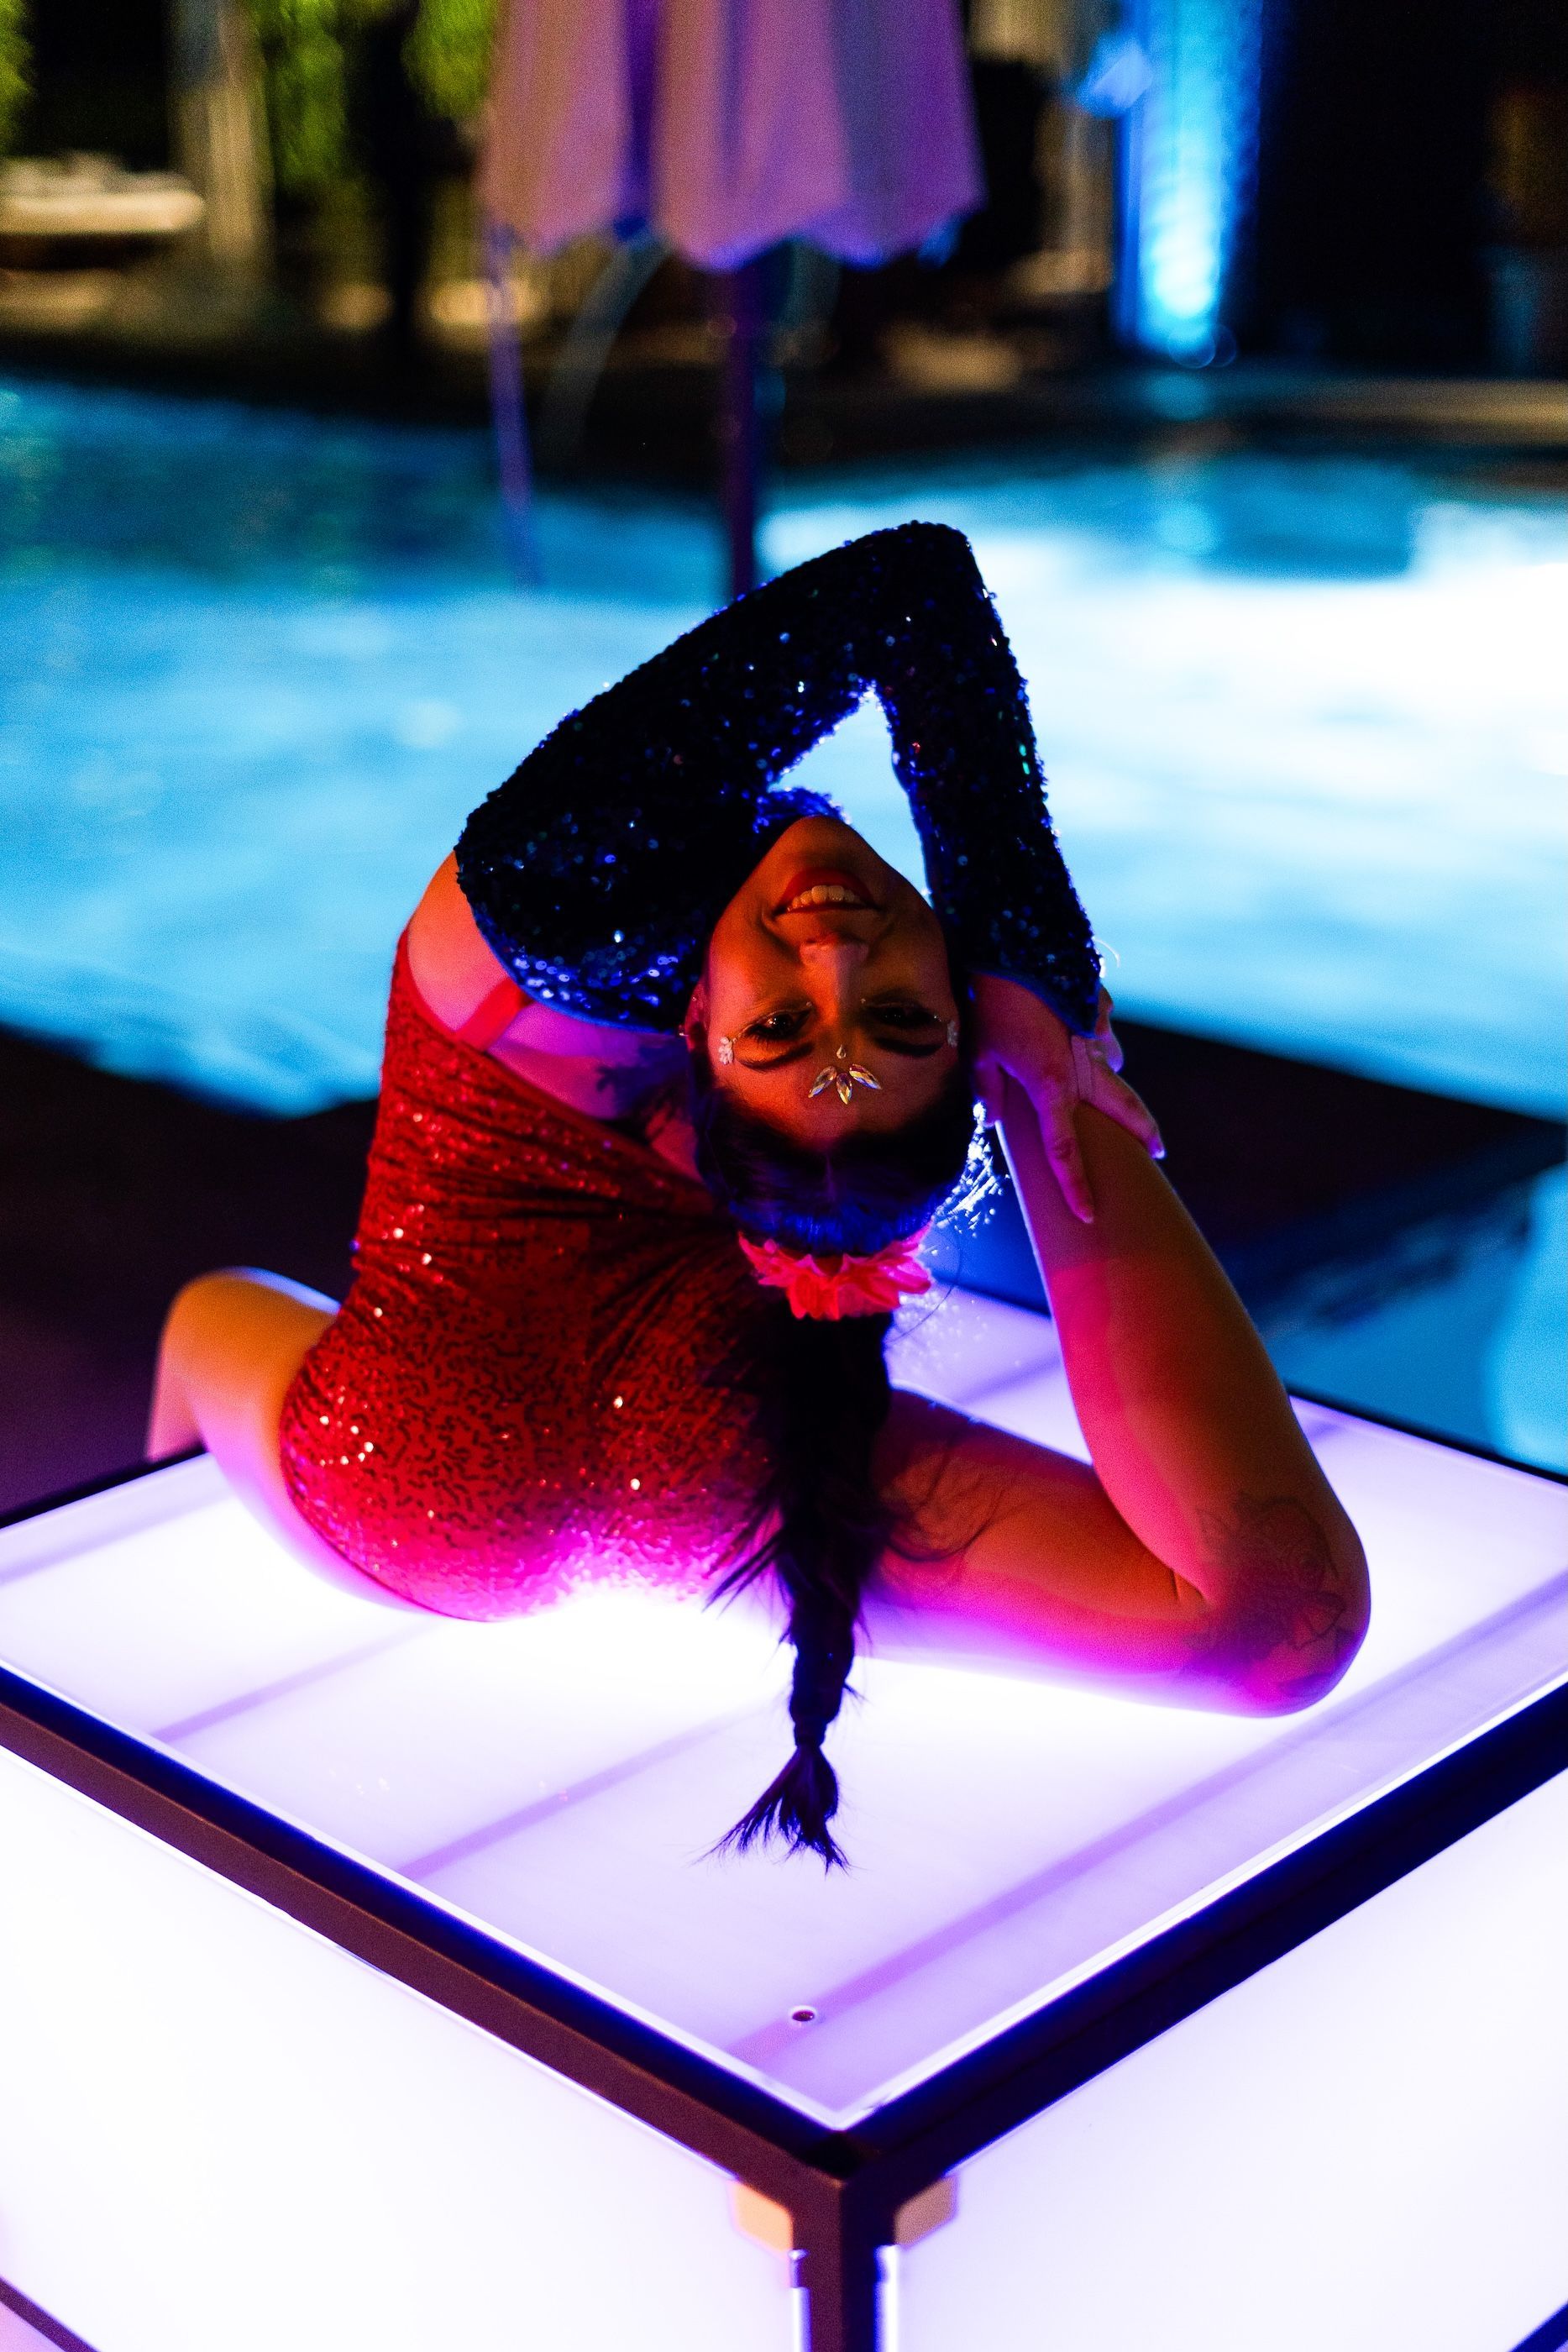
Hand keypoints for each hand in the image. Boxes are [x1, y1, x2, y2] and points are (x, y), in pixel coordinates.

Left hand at [972, 975, 1163, 1223]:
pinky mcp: (1098, 1001)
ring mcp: (1096, 1030)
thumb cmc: (985, 1000)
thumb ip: (990, 1091)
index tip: (1087, 1214)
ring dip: (1111, 1077)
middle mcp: (1082, 1063)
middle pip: (1122, 1108)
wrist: (1009, 938)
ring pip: (1113, 1064)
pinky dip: (1098, 1038)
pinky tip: (1083, 1033)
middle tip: (1157, 1151)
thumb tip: (998, 1119)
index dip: (1075, 1185)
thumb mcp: (977, 1052)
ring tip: (1107, 1084)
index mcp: (1050, 1085)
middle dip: (1141, 1132)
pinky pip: (1103, 1029)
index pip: (1064, 1150)